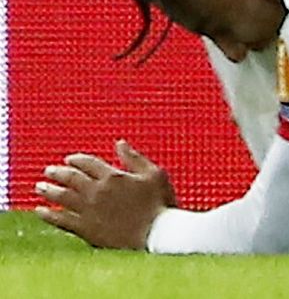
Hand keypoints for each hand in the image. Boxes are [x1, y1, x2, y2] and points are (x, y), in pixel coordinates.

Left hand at [35, 140, 175, 249]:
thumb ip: (134, 158)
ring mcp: (89, 210)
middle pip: (71, 178)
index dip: (77, 160)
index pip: (88, 163)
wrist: (156, 234)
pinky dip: (49, 215)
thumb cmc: (160, 203)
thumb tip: (120, 143)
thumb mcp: (154, 174)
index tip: (69, 160)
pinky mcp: (85, 228)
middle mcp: (97, 191)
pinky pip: (61, 220)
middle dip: (58, 173)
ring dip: (49, 190)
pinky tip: (40, 211)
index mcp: (113, 176)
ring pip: (62, 197)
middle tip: (48, 171)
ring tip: (39, 187)